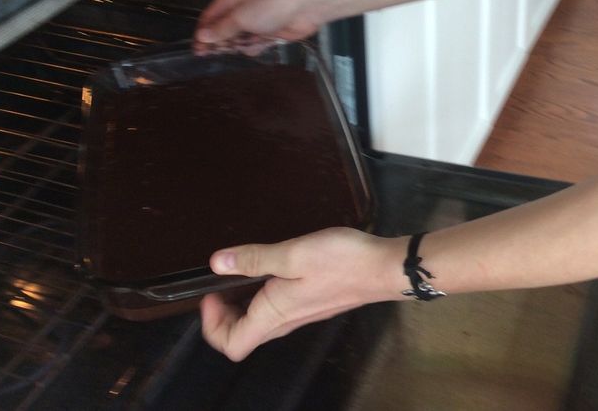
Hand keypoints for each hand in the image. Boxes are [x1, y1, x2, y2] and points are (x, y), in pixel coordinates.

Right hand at [194, 0, 320, 43]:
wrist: (305, 7)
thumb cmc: (270, 6)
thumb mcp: (240, 18)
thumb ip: (221, 29)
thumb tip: (201, 37)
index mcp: (228, 1)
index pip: (208, 19)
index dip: (202, 35)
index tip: (198, 52)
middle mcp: (239, 10)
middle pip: (221, 31)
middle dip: (221, 43)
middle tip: (220, 53)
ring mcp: (254, 22)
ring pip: (237, 40)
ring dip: (239, 46)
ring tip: (245, 45)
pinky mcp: (267, 33)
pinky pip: (253, 44)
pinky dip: (254, 47)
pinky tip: (259, 46)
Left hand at [200, 228, 404, 361]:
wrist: (385, 267)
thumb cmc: (341, 261)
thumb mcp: (293, 253)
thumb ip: (254, 258)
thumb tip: (216, 263)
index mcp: (275, 314)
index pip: (232, 344)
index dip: (212, 325)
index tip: (212, 293)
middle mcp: (287, 321)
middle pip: (244, 335)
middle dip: (224, 314)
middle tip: (222, 283)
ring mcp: (303, 314)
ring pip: (262, 322)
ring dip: (244, 304)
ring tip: (243, 272)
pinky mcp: (315, 302)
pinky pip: (279, 309)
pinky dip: (264, 295)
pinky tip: (273, 268)